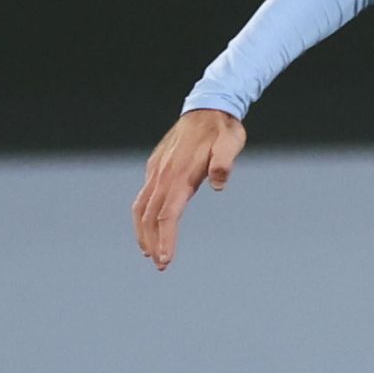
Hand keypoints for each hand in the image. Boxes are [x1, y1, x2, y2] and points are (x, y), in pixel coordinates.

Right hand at [133, 108, 247, 270]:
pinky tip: (148, 226)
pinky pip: (144, 196)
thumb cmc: (223, 129)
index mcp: (179, 174)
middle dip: (153, 241)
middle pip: (150, 215)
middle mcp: (163, 174)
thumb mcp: (231, 143)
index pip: (168, 214)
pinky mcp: (156, 166)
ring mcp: (157, 170)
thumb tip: (219, 182)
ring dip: (144, 231)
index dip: (165, 238)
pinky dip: (143, 215)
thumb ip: (224, 162)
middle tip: (160, 265)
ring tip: (150, 252)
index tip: (165, 259)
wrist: (207, 107)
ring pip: (142, 206)